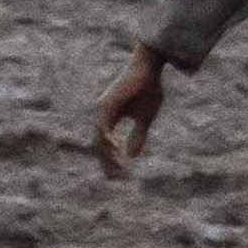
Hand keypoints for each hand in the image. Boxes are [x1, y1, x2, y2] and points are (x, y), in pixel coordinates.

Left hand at [92, 48, 168, 174]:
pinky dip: (109, 143)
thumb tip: (133, 156)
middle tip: (115, 178)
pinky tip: (117, 153)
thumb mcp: (145, 119)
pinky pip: (103, 130)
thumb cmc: (147, 90)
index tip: (119, 174)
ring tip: (119, 169)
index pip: (106, 143)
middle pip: (99, 145)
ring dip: (109, 156)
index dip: (111, 159)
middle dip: (107, 162)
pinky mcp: (105, 107)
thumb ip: (138, 136)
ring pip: (99, 140)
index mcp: (110, 118)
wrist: (148, 70)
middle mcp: (102, 115)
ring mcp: (101, 111)